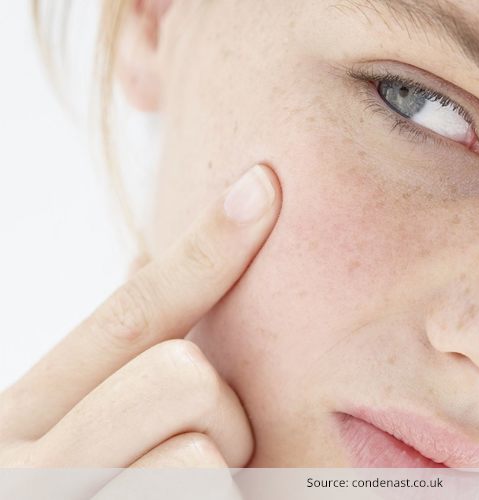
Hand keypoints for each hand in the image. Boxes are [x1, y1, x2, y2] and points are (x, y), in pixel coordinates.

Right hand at [0, 163, 280, 467]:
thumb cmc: (79, 496)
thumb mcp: (70, 445)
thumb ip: (113, 378)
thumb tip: (165, 277)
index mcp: (22, 416)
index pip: (132, 314)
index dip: (206, 250)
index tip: (265, 187)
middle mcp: (25, 457)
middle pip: (184, 376)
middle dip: (218, 418)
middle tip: (200, 459)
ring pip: (203, 452)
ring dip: (218, 482)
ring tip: (174, 498)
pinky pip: (209, 490)